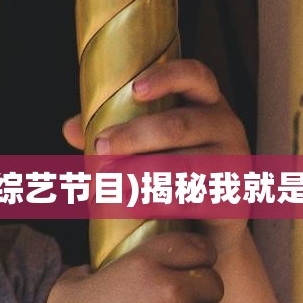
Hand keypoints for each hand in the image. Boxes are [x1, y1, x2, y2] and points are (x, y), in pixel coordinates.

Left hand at [67, 59, 259, 254]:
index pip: (195, 76)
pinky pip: (192, 201)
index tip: (135, 89)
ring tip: (108, 183)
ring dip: (141, 174)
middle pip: (179, 125)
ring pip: (184, 166)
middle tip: (100, 147)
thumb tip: (70, 128)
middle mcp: (226, 126)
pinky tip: (132, 208)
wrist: (212, 226)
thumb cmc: (173, 172)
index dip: (167, 78)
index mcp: (205, 102)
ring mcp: (233, 163)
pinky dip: (158, 204)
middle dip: (135, 135)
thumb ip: (114, 132)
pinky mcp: (232, 199)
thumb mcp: (149, 145)